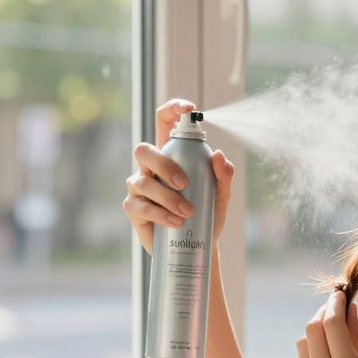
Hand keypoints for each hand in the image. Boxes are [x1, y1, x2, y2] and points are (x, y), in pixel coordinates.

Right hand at [123, 98, 235, 253]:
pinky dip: (160, 213)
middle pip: (144, 150)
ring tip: (187, 211)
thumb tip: (219, 156)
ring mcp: (139, 187)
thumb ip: (223, 175)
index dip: (173, 109)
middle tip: (184, 183)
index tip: (191, 109)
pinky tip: (176, 221)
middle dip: (164, 164)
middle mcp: (150, 167)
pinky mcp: (134, 209)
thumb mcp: (221, 195)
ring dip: (167, 196)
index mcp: (171, 154)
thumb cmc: (207, 214)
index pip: (164, 121)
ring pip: (142, 181)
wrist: (196, 248)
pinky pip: (141, 206)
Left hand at [296, 291, 357, 357]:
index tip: (340, 293)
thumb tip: (350, 309)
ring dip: (316, 334)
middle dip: (323, 314)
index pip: (332, 323)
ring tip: (334, 335)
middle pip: (312, 330)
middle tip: (335, 308)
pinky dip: (313, 355)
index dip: (335, 303)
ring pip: (303, 346)